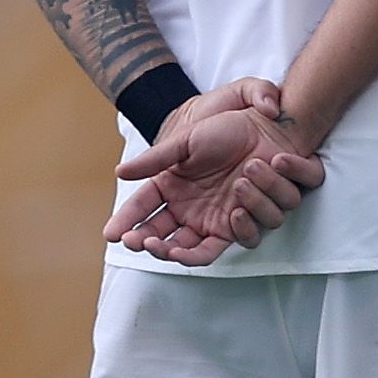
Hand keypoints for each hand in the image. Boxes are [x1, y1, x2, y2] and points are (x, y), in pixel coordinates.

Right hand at [107, 79, 324, 264]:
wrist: (265, 127)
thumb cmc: (226, 130)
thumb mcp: (186, 141)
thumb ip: (155, 159)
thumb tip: (120, 173)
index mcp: (171, 189)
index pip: (142, 211)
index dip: (126, 224)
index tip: (112, 233)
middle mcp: (191, 211)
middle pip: (166, 243)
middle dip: (153, 246)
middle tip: (144, 242)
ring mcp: (217, 221)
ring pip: (200, 250)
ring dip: (192, 244)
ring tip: (212, 211)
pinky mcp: (247, 223)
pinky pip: (243, 238)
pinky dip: (244, 228)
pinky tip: (239, 210)